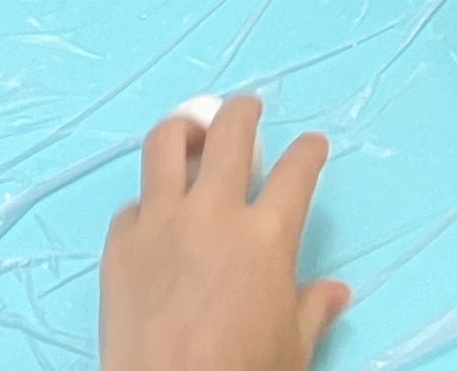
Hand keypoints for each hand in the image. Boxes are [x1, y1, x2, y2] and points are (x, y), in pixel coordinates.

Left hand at [101, 97, 348, 370]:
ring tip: (189, 132)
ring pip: (165, 144)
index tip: (312, 145)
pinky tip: (151, 217)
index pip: (296, 171)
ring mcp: (160, 223)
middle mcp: (213, 213)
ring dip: (182, 129)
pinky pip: (131, 205)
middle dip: (243, 111)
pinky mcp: (119, 244)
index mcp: (266, 236)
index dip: (309, 151)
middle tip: (247, 109)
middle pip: (228, 133)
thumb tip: (337, 293)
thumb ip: (313, 311)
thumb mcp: (292, 349)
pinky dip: (145, 204)